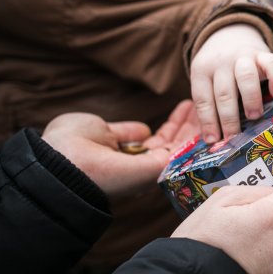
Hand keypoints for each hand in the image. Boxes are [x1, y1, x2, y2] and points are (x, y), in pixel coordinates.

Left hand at [41, 100, 198, 196]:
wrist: (62, 162)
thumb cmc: (71, 143)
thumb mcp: (98, 128)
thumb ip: (123, 131)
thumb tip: (143, 130)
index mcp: (124, 157)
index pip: (156, 140)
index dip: (172, 124)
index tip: (185, 106)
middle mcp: (140, 166)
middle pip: (173, 144)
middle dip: (190, 124)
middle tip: (204, 103)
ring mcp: (150, 169)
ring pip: (182, 148)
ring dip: (198, 126)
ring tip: (210, 105)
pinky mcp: (158, 169)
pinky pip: (184, 152)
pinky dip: (198, 134)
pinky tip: (209, 118)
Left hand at [189, 23, 272, 142]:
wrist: (231, 35)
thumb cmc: (220, 71)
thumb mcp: (207, 81)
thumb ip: (211, 104)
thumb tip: (215, 141)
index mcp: (202, 71)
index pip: (203, 99)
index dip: (208, 122)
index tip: (213, 141)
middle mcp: (221, 62)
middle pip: (223, 92)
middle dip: (229, 118)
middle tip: (234, 137)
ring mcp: (243, 56)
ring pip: (246, 76)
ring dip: (250, 98)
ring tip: (254, 116)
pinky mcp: (263, 54)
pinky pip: (272, 64)